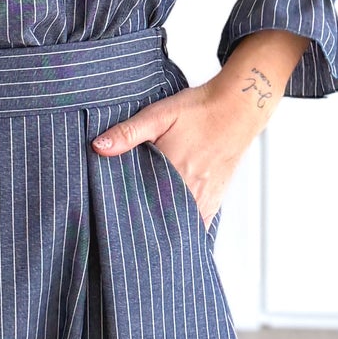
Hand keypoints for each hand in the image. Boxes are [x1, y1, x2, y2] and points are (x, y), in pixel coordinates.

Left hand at [90, 31, 309, 227]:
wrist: (238, 107)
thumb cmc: (200, 109)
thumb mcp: (159, 114)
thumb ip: (128, 133)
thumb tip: (99, 147)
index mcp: (171, 172)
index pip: (141, 205)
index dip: (126, 213)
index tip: (114, 218)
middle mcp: (190, 190)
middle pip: (159, 219)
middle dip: (142, 224)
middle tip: (126, 228)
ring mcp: (205, 197)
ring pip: (180, 226)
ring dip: (164, 228)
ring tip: (146, 231)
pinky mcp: (215, 198)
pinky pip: (199, 224)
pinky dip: (185, 228)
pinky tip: (173, 229)